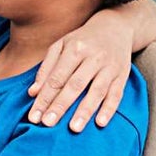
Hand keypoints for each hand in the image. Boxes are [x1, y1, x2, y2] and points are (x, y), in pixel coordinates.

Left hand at [28, 7, 136, 130]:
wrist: (116, 26)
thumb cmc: (82, 40)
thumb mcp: (61, 45)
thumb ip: (46, 68)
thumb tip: (32, 92)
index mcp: (75, 48)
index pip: (56, 78)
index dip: (44, 98)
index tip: (34, 116)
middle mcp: (93, 57)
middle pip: (74, 85)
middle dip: (60, 105)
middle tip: (48, 124)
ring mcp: (110, 66)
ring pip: (97, 91)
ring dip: (85, 111)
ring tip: (74, 129)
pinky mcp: (123, 74)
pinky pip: (116, 94)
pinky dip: (109, 109)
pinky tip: (100, 123)